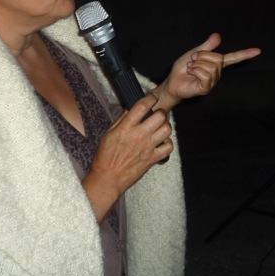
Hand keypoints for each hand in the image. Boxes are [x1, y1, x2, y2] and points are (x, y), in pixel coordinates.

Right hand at [82, 93, 172, 222]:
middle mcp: (139, 135)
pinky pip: (169, 147)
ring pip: (167, 129)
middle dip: (161, 111)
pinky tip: (161, 142)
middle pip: (160, 116)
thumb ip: (121, 120)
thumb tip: (130, 108)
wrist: (108, 178)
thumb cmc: (105, 157)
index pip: (142, 106)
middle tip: (157, 114)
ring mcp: (148, 147)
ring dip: (165, 126)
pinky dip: (167, 143)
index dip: (150, 98)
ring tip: (160, 127)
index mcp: (126, 127)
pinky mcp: (153, 158)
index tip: (152, 97)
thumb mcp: (108, 134)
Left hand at [153, 33, 260, 109]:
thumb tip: (218, 36)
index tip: (258, 51)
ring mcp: (212, 82)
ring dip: (196, 64)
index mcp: (216, 64)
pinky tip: (191, 74)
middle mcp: (217, 73)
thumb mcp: (194, 53)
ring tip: (190, 68)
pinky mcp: (206, 88)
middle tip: (192, 60)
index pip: (234, 58)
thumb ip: (206, 46)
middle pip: (218, 58)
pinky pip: (205, 75)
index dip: (245, 54)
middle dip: (202, 55)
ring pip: (211, 66)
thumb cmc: (183, 69)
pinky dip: (195, 71)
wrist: (172, 81)